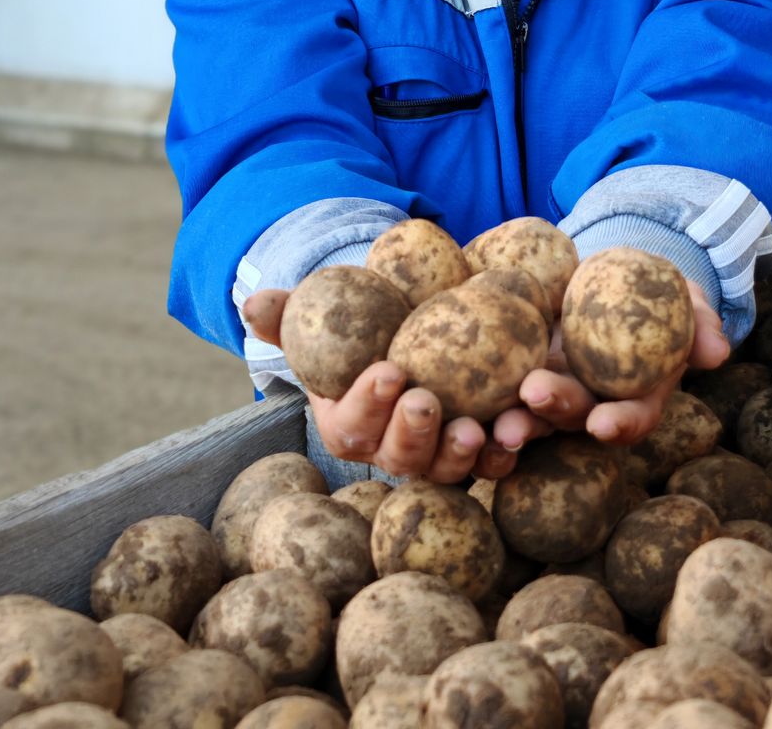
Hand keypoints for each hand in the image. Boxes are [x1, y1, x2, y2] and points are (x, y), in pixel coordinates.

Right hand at [241, 289, 497, 482]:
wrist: (417, 333)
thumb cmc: (364, 328)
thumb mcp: (325, 317)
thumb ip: (288, 314)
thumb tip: (251, 302)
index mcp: (350, 427)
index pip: (352, 425)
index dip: (367, 403)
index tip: (387, 370)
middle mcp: (393, 453)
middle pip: (401, 458)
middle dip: (412, 434)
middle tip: (426, 401)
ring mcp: (439, 458)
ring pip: (449, 470)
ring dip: (463, 454)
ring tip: (478, 430)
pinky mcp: (481, 453)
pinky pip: (494, 462)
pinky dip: (507, 452)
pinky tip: (520, 429)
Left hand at [491, 281, 729, 452]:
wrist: (607, 270)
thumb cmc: (653, 288)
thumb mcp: (681, 294)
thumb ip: (700, 319)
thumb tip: (718, 350)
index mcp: (636, 392)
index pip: (632, 418)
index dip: (620, 424)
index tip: (604, 423)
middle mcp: (594, 401)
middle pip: (574, 418)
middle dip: (553, 413)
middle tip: (532, 396)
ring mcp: (554, 389)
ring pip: (533, 415)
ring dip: (514, 420)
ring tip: (494, 417)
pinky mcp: (519, 370)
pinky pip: (501, 388)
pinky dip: (482, 399)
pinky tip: (462, 396)